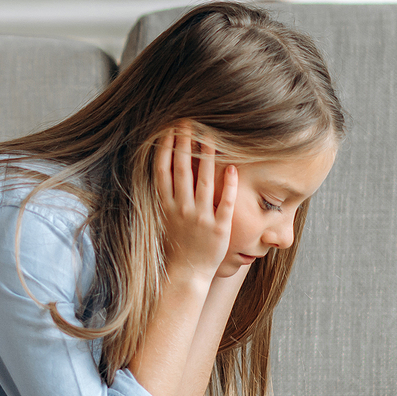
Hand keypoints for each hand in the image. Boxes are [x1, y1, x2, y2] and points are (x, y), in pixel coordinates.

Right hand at [156, 122, 236, 281]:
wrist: (186, 274)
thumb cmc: (177, 244)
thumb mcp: (165, 218)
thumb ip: (167, 195)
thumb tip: (165, 169)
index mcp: (167, 206)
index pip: (162, 171)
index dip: (164, 149)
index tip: (168, 130)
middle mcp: (181, 209)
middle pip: (182, 170)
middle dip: (184, 144)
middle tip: (187, 122)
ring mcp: (200, 218)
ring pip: (204, 182)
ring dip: (207, 157)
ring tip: (211, 136)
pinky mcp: (219, 229)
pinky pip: (225, 204)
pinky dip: (230, 186)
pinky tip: (233, 168)